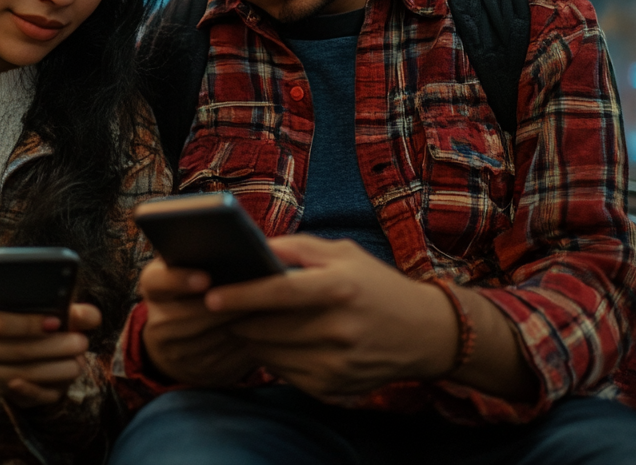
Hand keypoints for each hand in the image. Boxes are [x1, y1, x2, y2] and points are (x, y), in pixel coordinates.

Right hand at [0, 292, 100, 417]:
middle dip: (54, 347)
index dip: (31, 322)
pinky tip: (57, 378)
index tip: (60, 319)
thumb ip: (2, 300)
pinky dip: (39, 385)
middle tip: (80, 341)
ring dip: (53, 369)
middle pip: (15, 351)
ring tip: (76, 360)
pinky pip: (13, 391)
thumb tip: (51, 296)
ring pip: (19, 374)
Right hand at [138, 257, 259, 385]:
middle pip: (190, 315)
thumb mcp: (189, 271)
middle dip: (226, 305)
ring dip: (239, 325)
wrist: (180, 341)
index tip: (206, 278)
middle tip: (258, 292)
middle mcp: (157, 321)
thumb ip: (203, 257)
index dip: (179, 280)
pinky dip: (245, 344)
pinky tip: (264, 331)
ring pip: (211, 338)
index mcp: (154, 287)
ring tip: (266, 309)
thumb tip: (237, 246)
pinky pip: (225, 359)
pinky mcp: (198, 371)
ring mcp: (175, 351)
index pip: (157, 281)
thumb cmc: (195, 291)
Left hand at [202, 235, 456, 396]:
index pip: (279, 294)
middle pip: (267, 328)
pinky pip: (284, 373)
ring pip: (269, 354)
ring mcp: (335, 363)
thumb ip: (296, 247)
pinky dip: (272, 357)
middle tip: (220, 307)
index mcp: (339, 288)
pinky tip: (276, 341)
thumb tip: (252, 247)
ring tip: (245, 322)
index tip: (210, 296)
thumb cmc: (376, 285)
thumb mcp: (343, 253)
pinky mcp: (332, 388)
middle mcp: (338, 329)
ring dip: (251, 338)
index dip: (241, 295)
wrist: (424, 333)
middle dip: (237, 318)